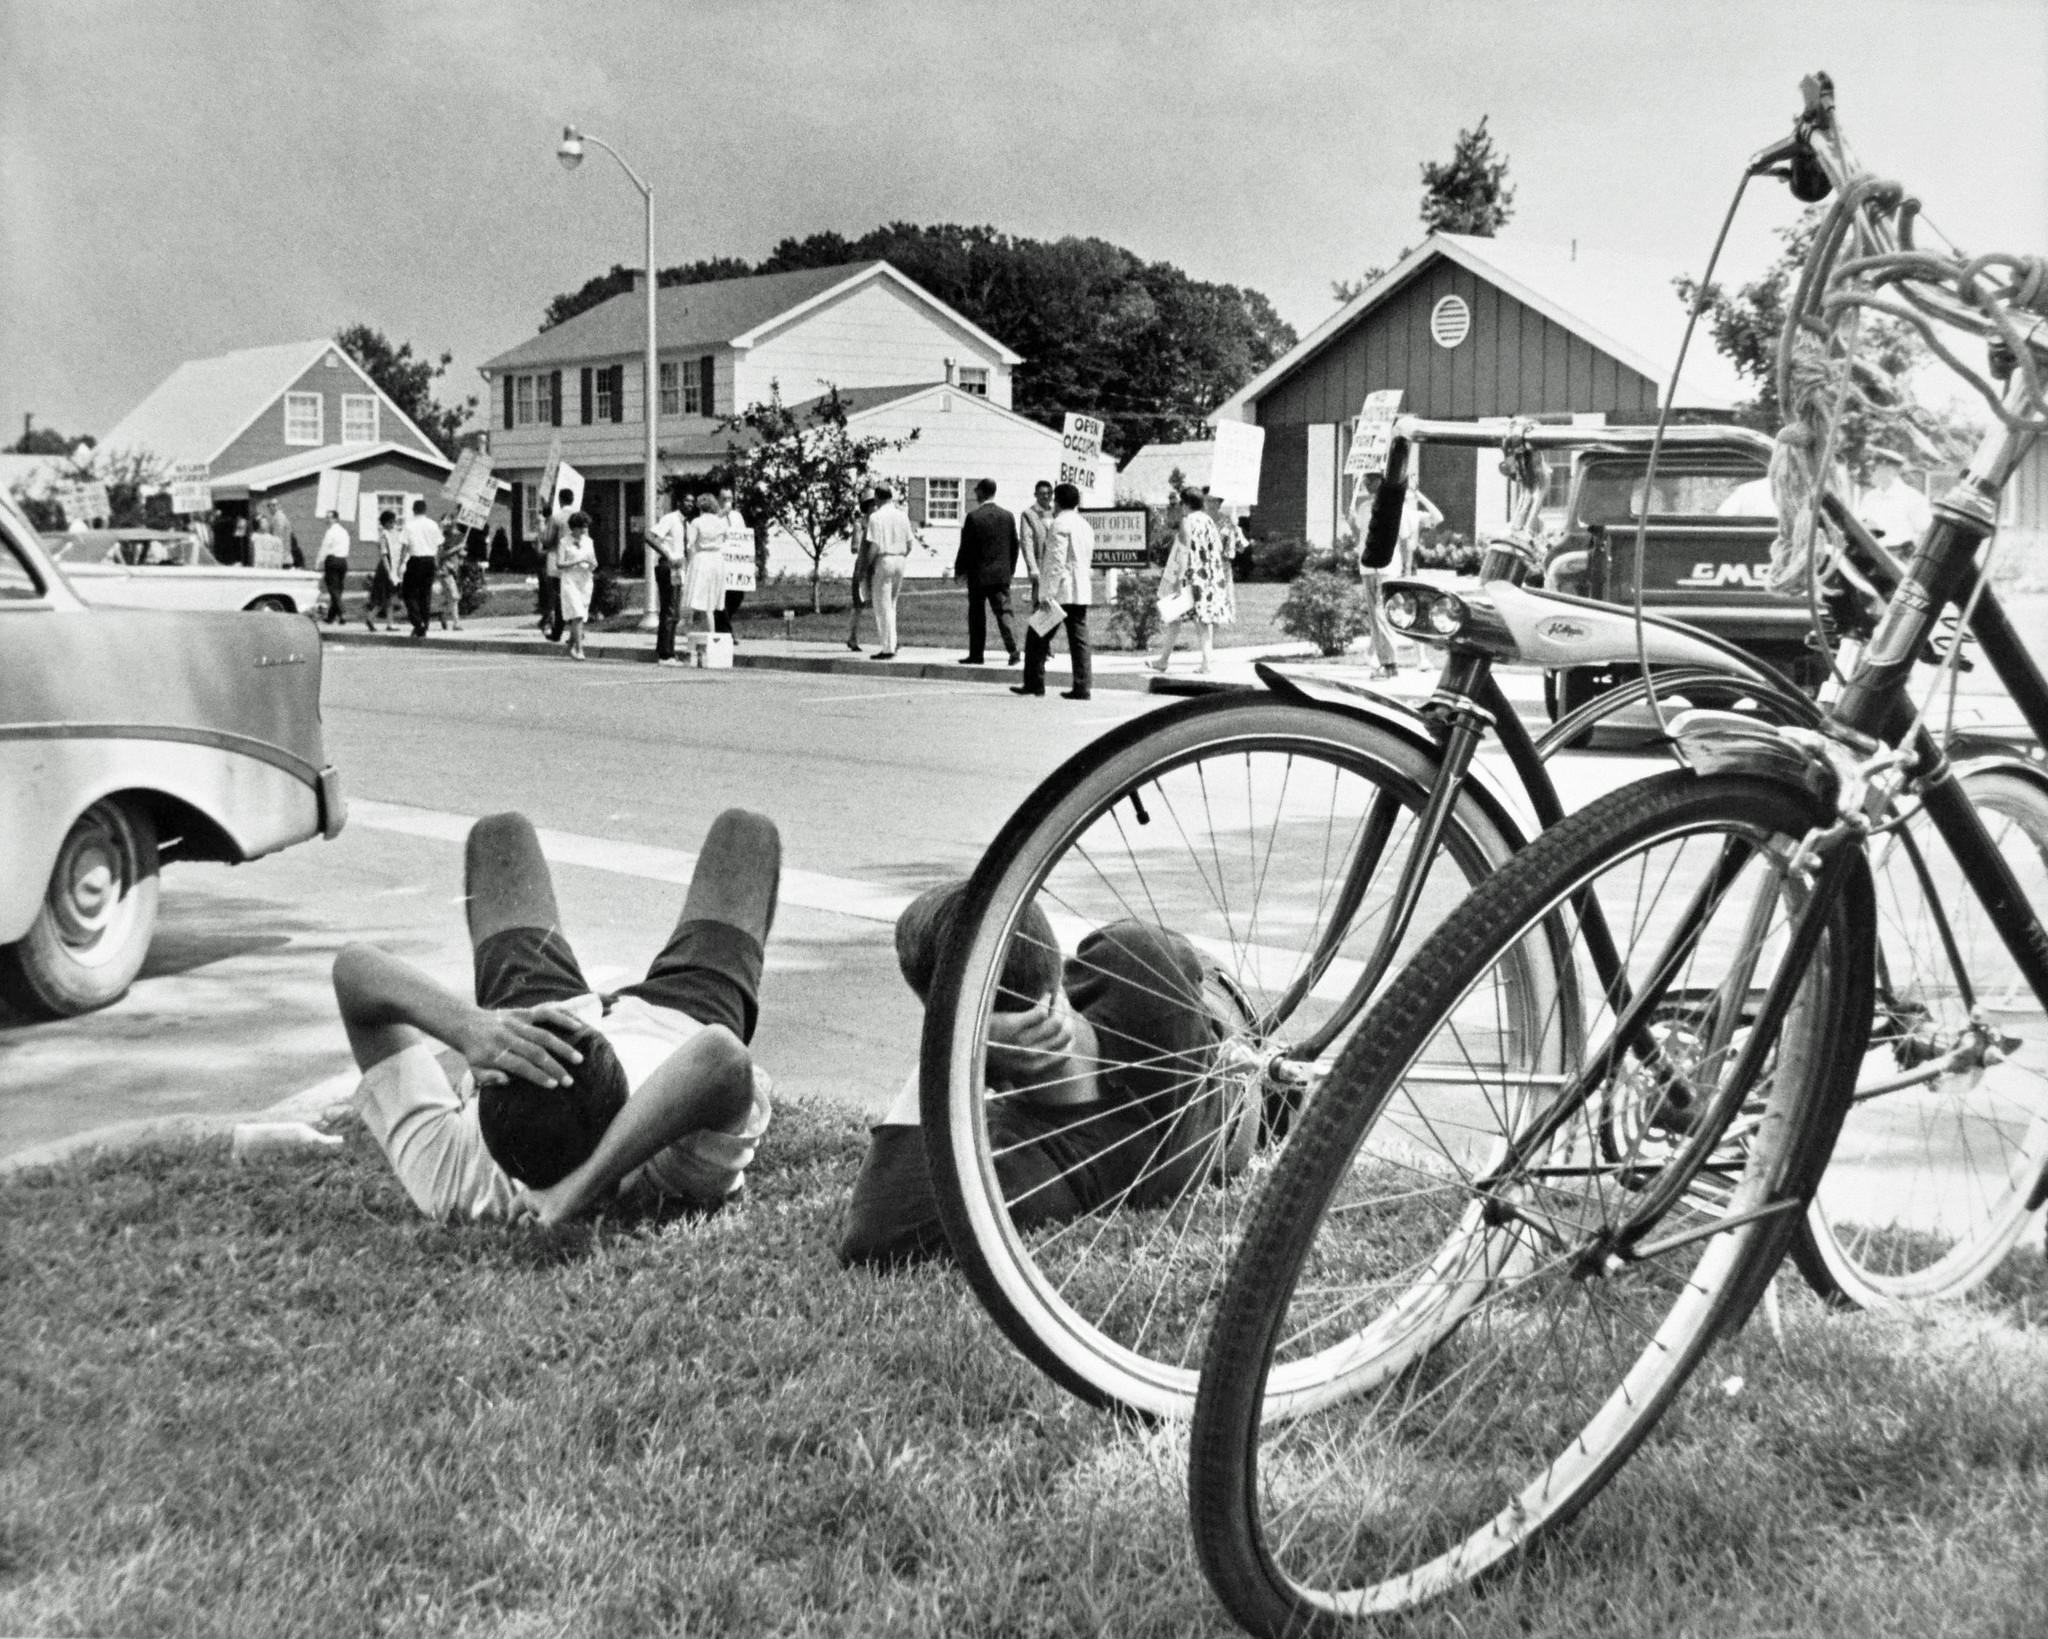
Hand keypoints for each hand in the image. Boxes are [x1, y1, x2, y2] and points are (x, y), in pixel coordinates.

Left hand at [455, 1003, 585, 1088]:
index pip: (520, 1066)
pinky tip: (578, 1026)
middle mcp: (507, 1037)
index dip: (538, 1076)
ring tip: (578, 1059)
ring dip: (563, 1047)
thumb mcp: (474, 1070)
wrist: (466, 1023)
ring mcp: (516, 1023)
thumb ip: (488, 1078)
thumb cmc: (475, 1053)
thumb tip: (507, 1081)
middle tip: (570, 1080)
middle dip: (555, 1067)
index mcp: (495, 1053)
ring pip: (543, 1035)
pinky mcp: (522, 1012)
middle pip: (535, 1052)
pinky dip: (562, 1018)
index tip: (554, 1085)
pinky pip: (545, 1013)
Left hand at [984, 997, 1074, 1087]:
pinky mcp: (1012, 1026)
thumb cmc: (978, 1056)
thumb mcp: (997, 1074)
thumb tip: (1021, 1088)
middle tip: (1062, 1002)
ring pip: (1056, 1022)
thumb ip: (1011, 1080)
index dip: (1070, 1035)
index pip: (1066, 1053)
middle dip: (1067, 1015)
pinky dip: (1045, 1001)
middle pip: (1064, 1034)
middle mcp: (1030, 1059)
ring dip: (1060, 1005)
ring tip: (1055, 994)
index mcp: (1033, 1070)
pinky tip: (1043, 995)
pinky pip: (1040, 1012)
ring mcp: (1022, 1042)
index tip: (1067, 1021)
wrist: (958, 1044)